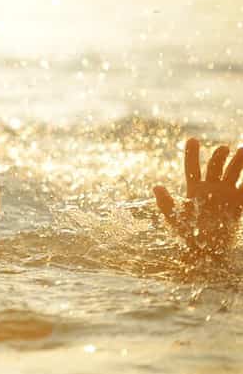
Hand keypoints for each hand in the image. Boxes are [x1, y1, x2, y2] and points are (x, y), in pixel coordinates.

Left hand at [154, 138, 242, 256]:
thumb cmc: (187, 235)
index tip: (192, 139)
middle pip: (215, 167)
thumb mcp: (174, 218)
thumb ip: (166, 203)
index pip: (192, 167)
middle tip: (223, 148)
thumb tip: (157, 187)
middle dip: (219, 156)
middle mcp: (211, 189)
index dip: (191, 154)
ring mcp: (226, 196)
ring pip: (232, 174)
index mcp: (194, 189)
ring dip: (237, 162)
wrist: (206, 252)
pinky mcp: (237, 206)